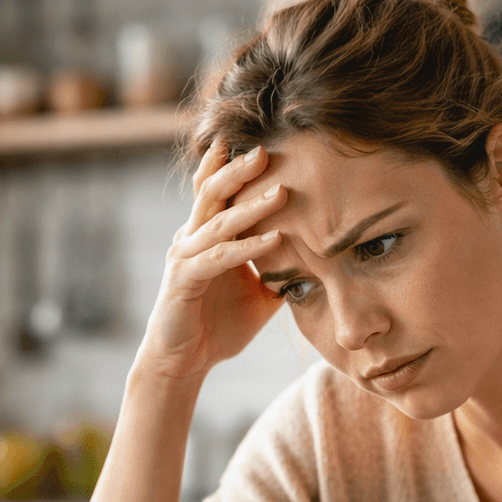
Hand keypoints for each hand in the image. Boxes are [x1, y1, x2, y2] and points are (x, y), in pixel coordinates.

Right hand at [137, 139, 287, 381]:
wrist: (183, 362)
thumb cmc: (216, 327)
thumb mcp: (257, 296)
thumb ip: (278, 273)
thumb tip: (318, 263)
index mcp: (205, 235)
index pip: (215, 190)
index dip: (230, 163)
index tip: (256, 139)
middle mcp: (191, 238)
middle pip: (212, 192)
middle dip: (239, 169)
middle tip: (266, 148)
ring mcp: (185, 257)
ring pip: (218, 220)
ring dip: (251, 205)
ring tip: (281, 190)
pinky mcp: (184, 280)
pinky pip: (219, 257)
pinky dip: (247, 247)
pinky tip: (274, 238)